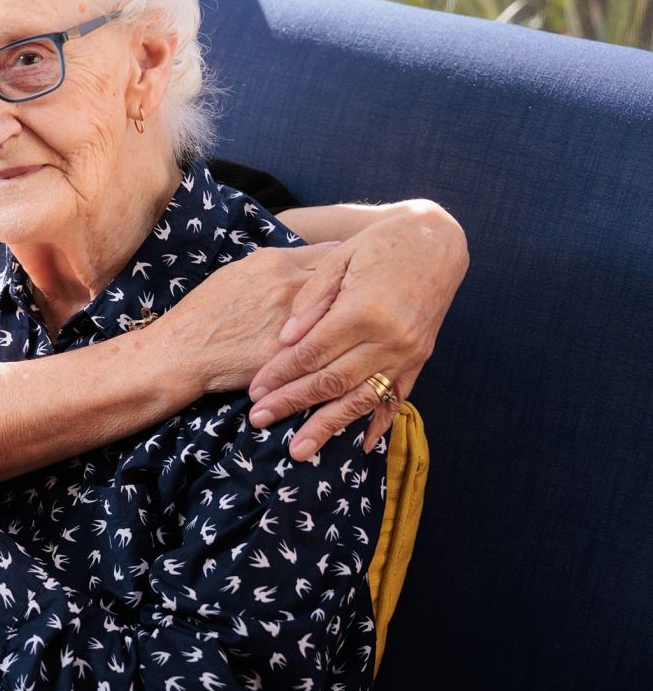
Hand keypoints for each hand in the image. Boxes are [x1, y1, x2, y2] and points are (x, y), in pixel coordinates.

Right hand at [147, 241, 343, 393]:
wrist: (184, 350)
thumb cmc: (204, 311)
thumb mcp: (236, 272)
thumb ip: (272, 265)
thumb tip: (297, 262)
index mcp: (276, 262)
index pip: (333, 254)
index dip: (347, 266)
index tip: (353, 275)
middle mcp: (291, 285)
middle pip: (347, 282)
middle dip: (357, 290)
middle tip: (365, 299)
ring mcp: (295, 320)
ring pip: (342, 316)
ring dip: (350, 321)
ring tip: (356, 327)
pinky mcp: (294, 353)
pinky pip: (327, 348)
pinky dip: (335, 349)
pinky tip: (339, 354)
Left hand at [248, 203, 467, 458]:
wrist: (436, 241)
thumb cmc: (379, 244)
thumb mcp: (339, 258)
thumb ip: (311, 299)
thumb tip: (286, 338)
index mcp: (363, 310)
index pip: (312, 353)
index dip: (280, 374)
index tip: (255, 391)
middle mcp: (388, 338)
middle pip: (331, 381)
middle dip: (292, 404)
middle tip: (260, 421)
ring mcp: (408, 352)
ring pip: (360, 398)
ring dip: (328, 426)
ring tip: (299, 449)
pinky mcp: (420, 359)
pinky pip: (396, 397)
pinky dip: (378, 422)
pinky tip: (361, 444)